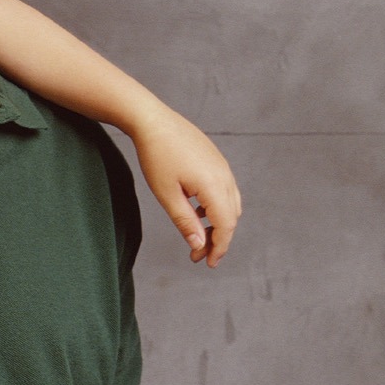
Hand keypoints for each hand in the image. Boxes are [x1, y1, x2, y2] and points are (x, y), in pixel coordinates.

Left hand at [130, 107, 240, 265]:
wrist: (153, 121)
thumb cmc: (156, 156)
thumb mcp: (167, 195)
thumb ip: (186, 222)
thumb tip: (200, 245)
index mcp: (214, 186)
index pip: (226, 225)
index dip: (219, 247)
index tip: (208, 263)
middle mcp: (225, 176)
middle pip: (231, 217)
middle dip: (218, 239)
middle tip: (198, 255)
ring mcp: (222, 166)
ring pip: (230, 204)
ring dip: (218, 223)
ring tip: (198, 237)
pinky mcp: (216, 160)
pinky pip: (225, 190)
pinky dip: (216, 207)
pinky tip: (197, 212)